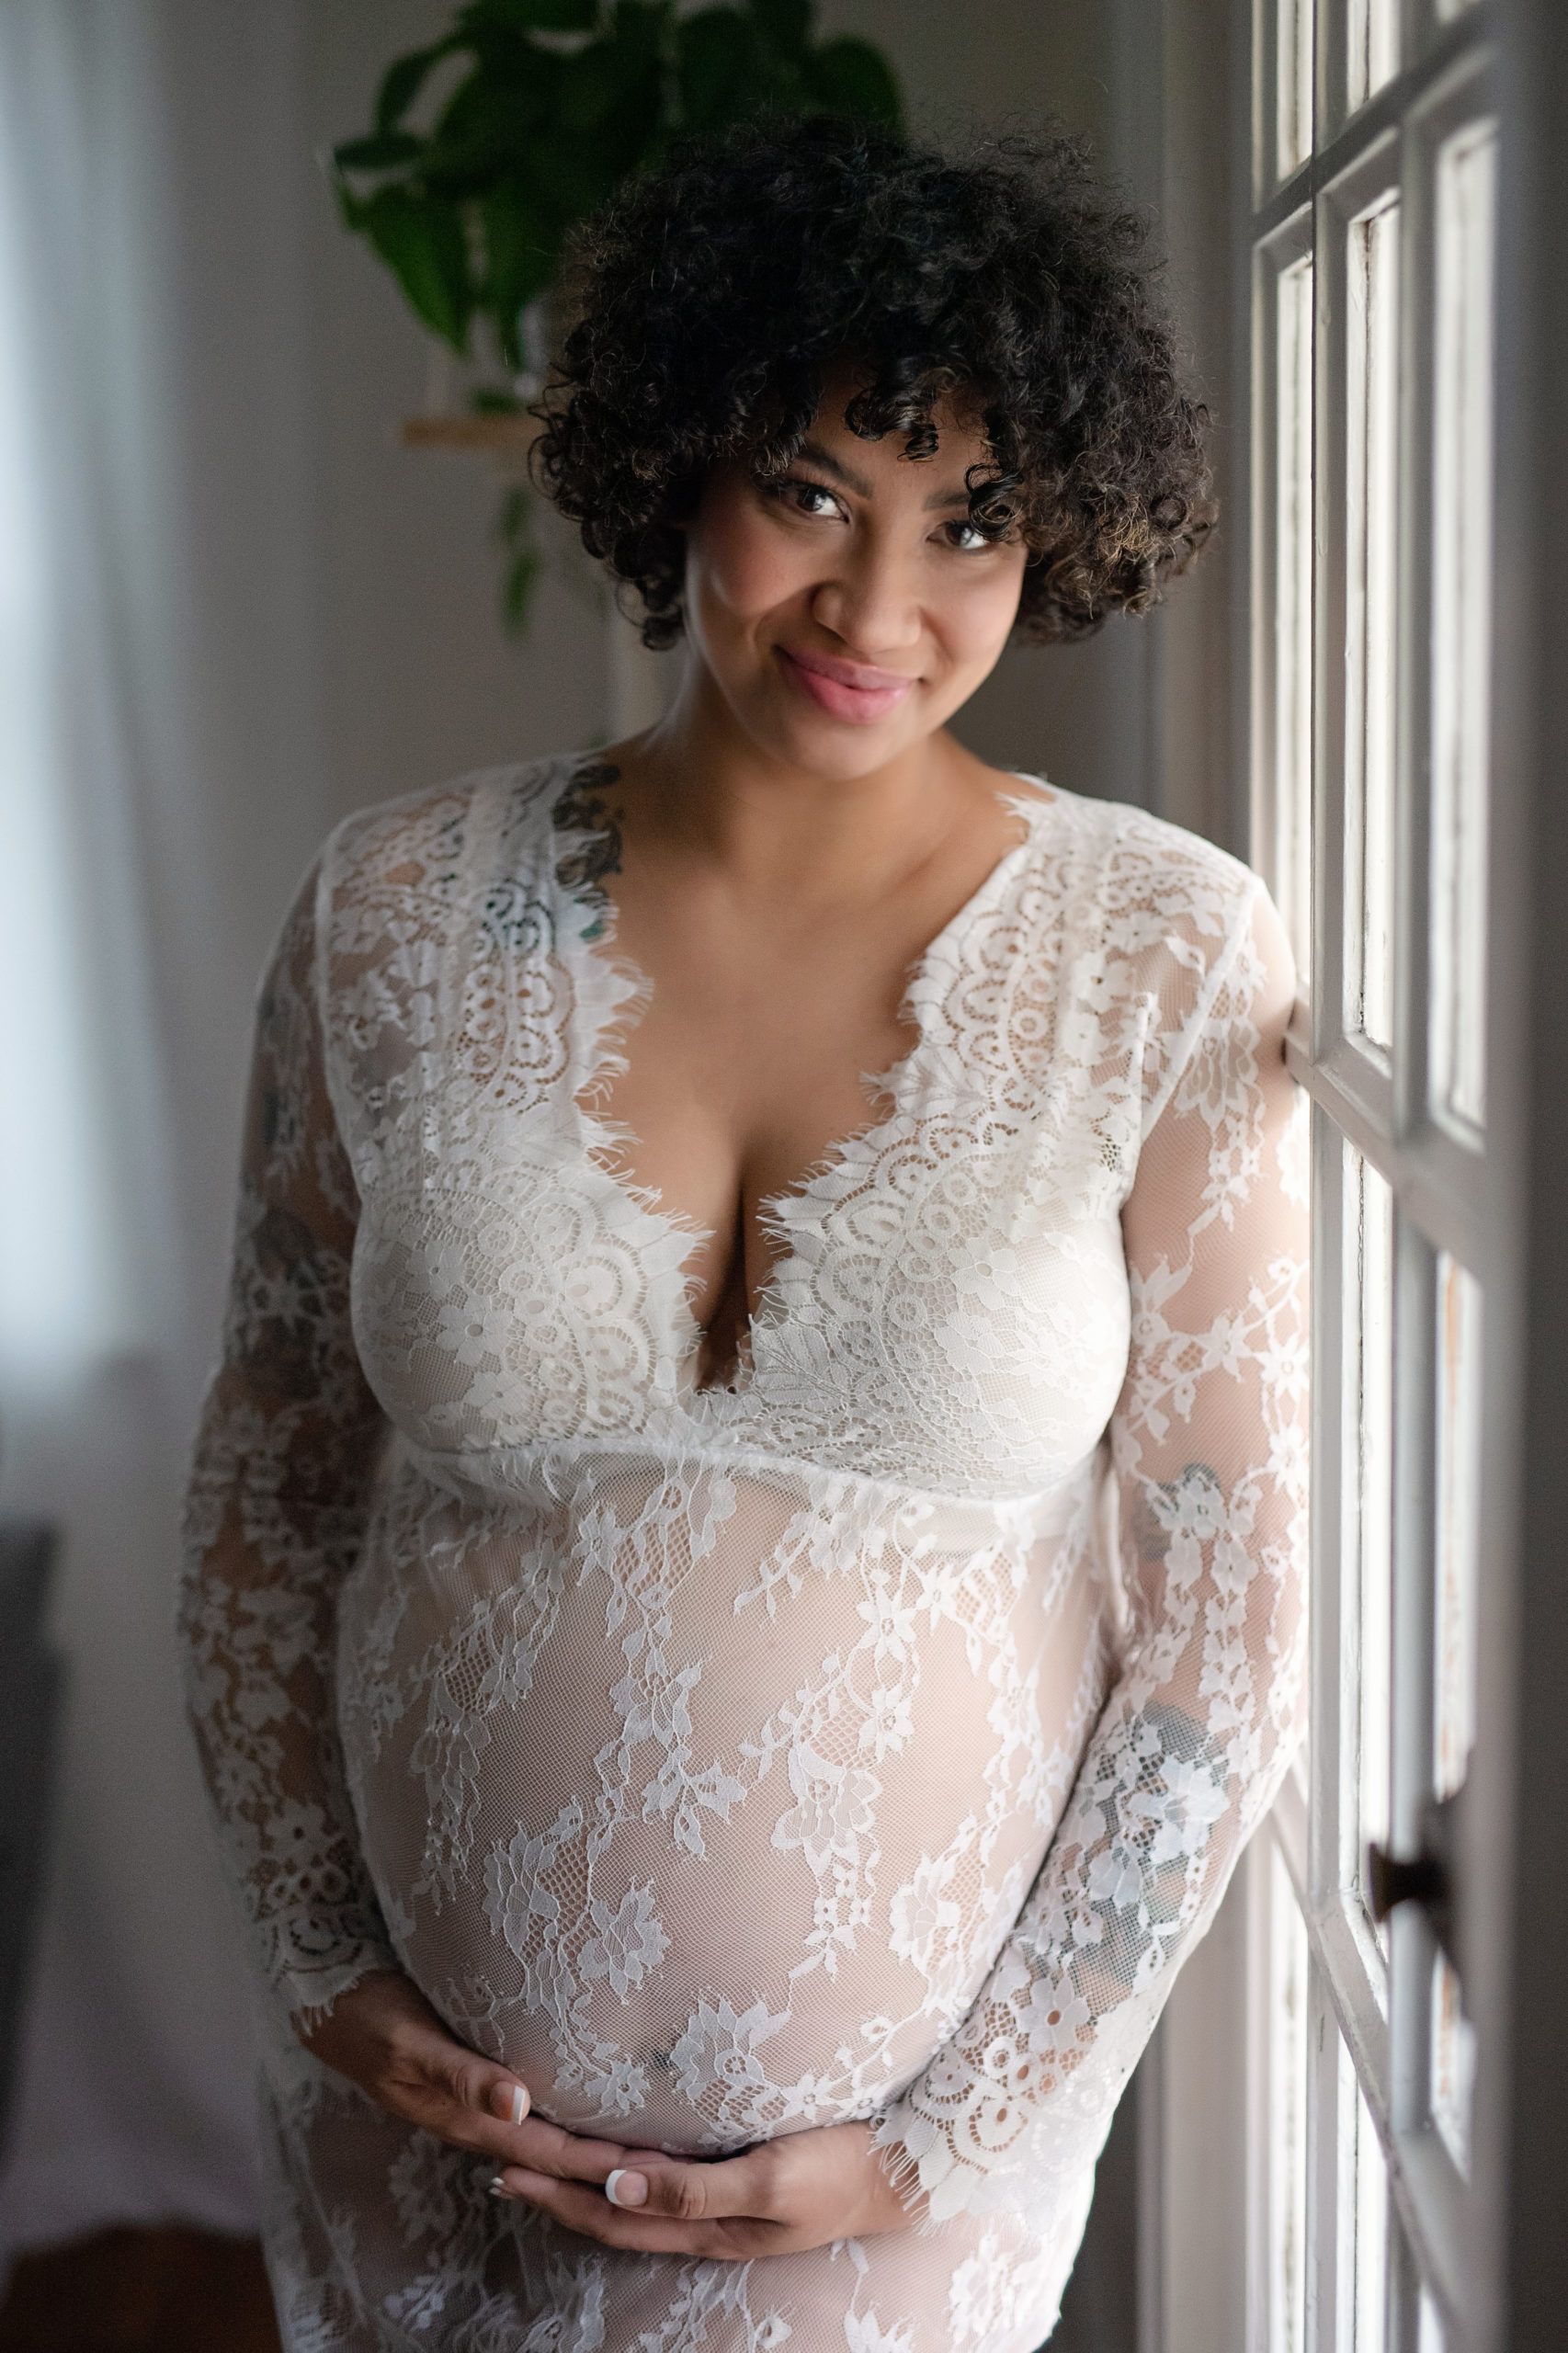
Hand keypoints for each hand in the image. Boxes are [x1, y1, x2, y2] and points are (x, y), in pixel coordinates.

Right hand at [296, 1968, 657, 2201]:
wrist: (331, 2001)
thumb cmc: (372, 2014)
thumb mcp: (411, 2042)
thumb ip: (460, 2073)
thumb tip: (515, 2105)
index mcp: (468, 2118)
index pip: (551, 2150)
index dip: (601, 2162)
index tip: (653, 2170)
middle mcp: (479, 2119)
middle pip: (557, 2153)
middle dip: (610, 2164)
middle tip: (674, 2165)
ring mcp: (477, 2104)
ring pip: (547, 2135)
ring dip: (592, 2144)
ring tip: (647, 2145)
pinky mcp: (477, 2080)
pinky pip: (533, 2110)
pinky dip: (567, 2114)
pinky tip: (592, 2105)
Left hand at [488, 2115, 928, 2257]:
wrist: (906, 2169)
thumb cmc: (840, 2168)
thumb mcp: (768, 2179)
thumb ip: (691, 2187)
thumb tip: (614, 2181)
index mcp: (703, 2223)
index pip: (608, 2207)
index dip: (554, 2187)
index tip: (504, 2161)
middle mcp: (702, 2221)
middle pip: (607, 2208)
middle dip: (550, 2187)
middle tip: (496, 2158)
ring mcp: (721, 2207)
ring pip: (630, 2198)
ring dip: (577, 2183)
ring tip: (533, 2163)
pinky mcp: (738, 2182)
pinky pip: (661, 2183)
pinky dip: (621, 2170)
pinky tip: (611, 2155)